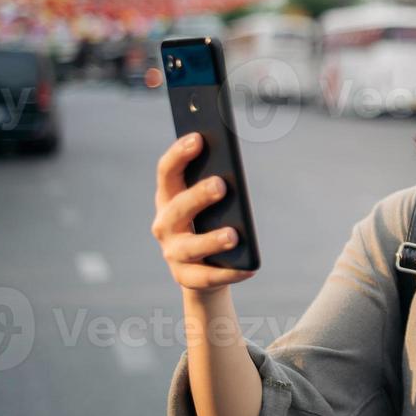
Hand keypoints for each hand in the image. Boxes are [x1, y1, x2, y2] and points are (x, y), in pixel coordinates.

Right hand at [151, 132, 256, 295]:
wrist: (201, 269)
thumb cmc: (209, 223)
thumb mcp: (210, 203)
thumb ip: (214, 183)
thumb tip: (232, 167)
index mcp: (168, 198)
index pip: (166, 172)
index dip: (179, 154)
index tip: (198, 138)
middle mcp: (165, 225)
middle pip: (177, 208)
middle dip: (197, 196)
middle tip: (221, 185)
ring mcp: (173, 253)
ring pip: (190, 247)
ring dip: (211, 240)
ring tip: (234, 235)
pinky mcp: (186, 277)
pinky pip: (208, 277)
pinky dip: (229, 273)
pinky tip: (250, 268)